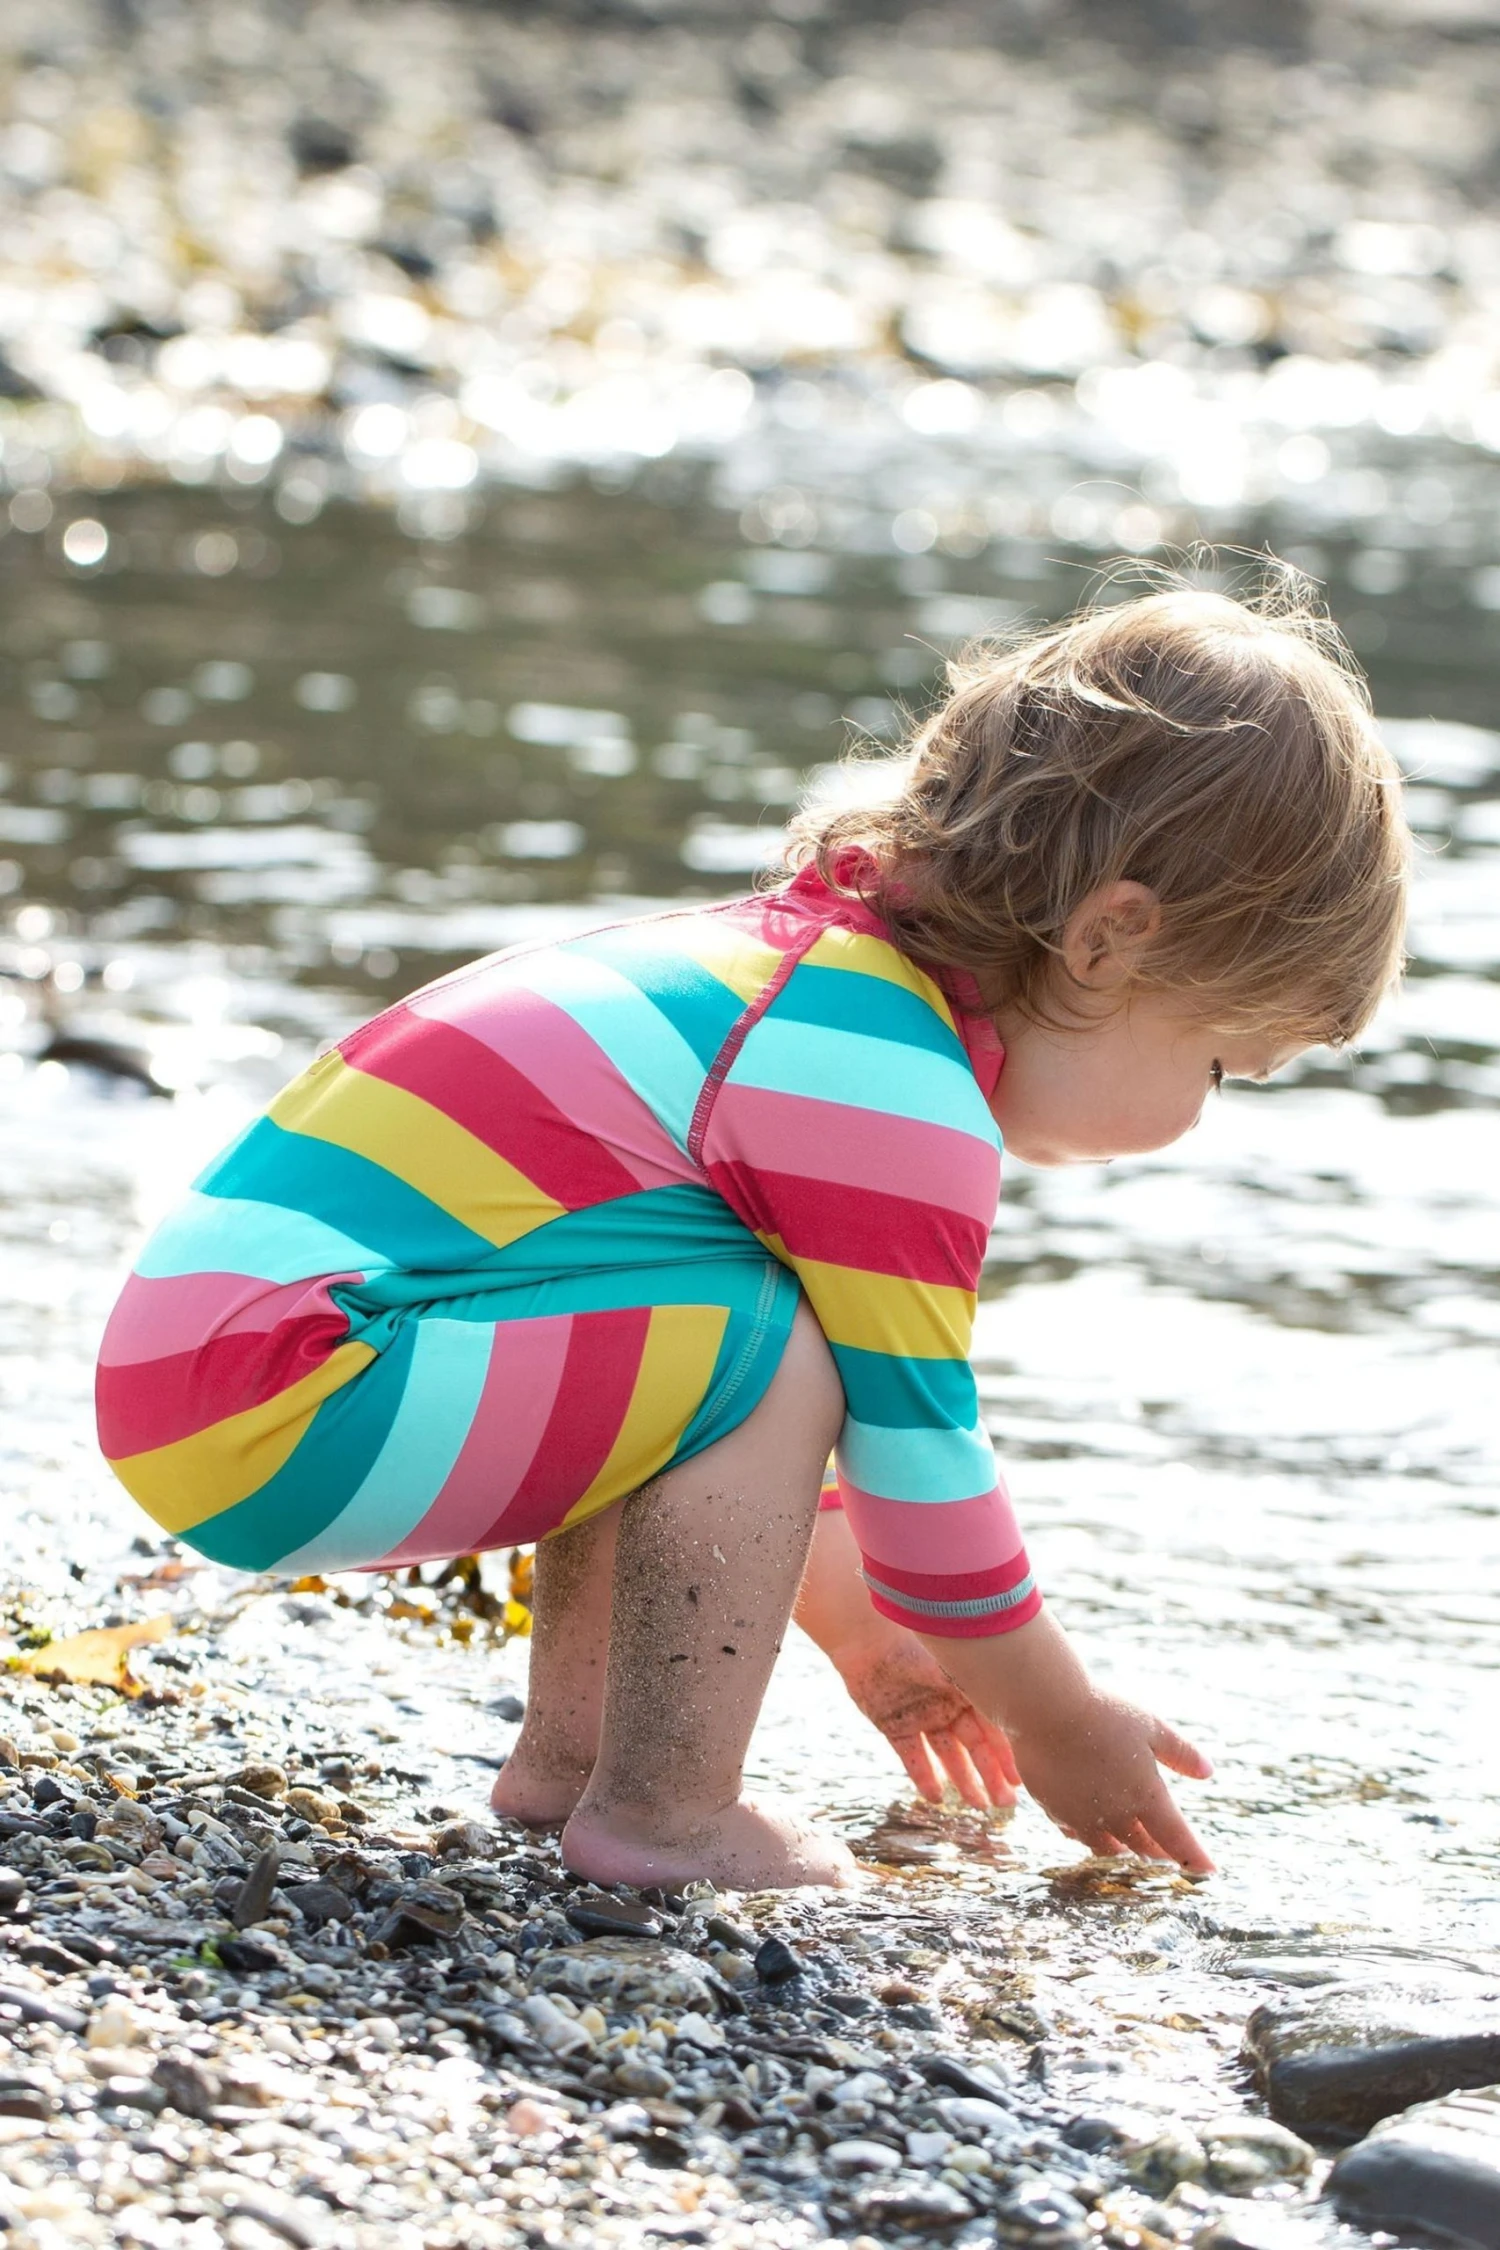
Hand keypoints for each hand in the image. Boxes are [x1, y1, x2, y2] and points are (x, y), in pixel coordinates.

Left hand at [832, 1632, 1021, 1810]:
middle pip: (974, 1745)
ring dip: (963, 1780)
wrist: (866, 1635)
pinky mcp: (894, 1725)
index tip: (1020, 1780)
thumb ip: (977, 1688)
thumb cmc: (914, 1642)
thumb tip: (1015, 1707)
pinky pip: (912, 1756)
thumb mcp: (951, 1666)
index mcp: (965, 1687)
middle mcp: (947, 1704)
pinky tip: (935, 1798)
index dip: (1007, 1754)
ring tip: (978, 1806)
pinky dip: (923, 1776)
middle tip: (1004, 1804)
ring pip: (947, 1755)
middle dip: (990, 1774)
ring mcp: (921, 1716)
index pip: (993, 1726)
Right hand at [1009, 1687, 1214, 1871]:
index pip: (1177, 1839)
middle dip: (1158, 1853)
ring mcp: (1082, 1816)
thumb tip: (1208, 1772)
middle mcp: (1115, 1815)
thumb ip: (1181, 1753)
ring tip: (1128, 1848)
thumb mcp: (1152, 1727)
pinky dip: (1088, 1836)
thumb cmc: (1103, 1713)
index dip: (1195, 1857)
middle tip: (1167, 1854)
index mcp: (1146, 1797)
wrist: (1046, 1710)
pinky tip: (1088, 1828)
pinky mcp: (1053, 1809)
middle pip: (1142, 1847)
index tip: (1209, 1871)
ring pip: (1106, 1848)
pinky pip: (1075, 1833)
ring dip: (1122, 1849)